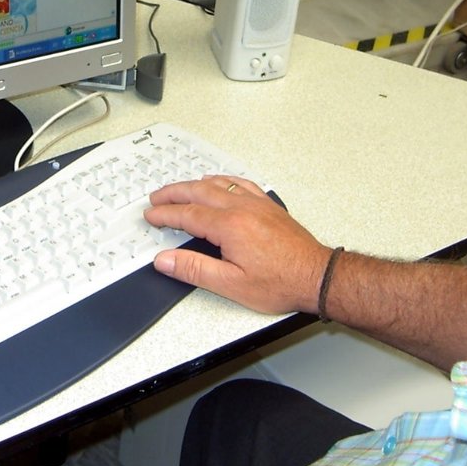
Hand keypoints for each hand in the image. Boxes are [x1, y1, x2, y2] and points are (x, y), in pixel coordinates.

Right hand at [144, 175, 330, 314]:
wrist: (316, 276)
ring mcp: (256, 203)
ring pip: (218, 184)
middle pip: (198, 192)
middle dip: (174, 193)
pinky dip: (222, 180)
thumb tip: (165, 260)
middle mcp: (242, 208)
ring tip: (180, 188)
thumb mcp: (231, 285)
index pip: (187, 215)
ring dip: (195, 184)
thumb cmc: (279, 283)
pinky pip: (240, 183)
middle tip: (156, 197)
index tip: (150, 215)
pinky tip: (218, 182)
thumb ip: (194, 269)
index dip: (165, 214)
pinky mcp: (268, 206)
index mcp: (229, 226)